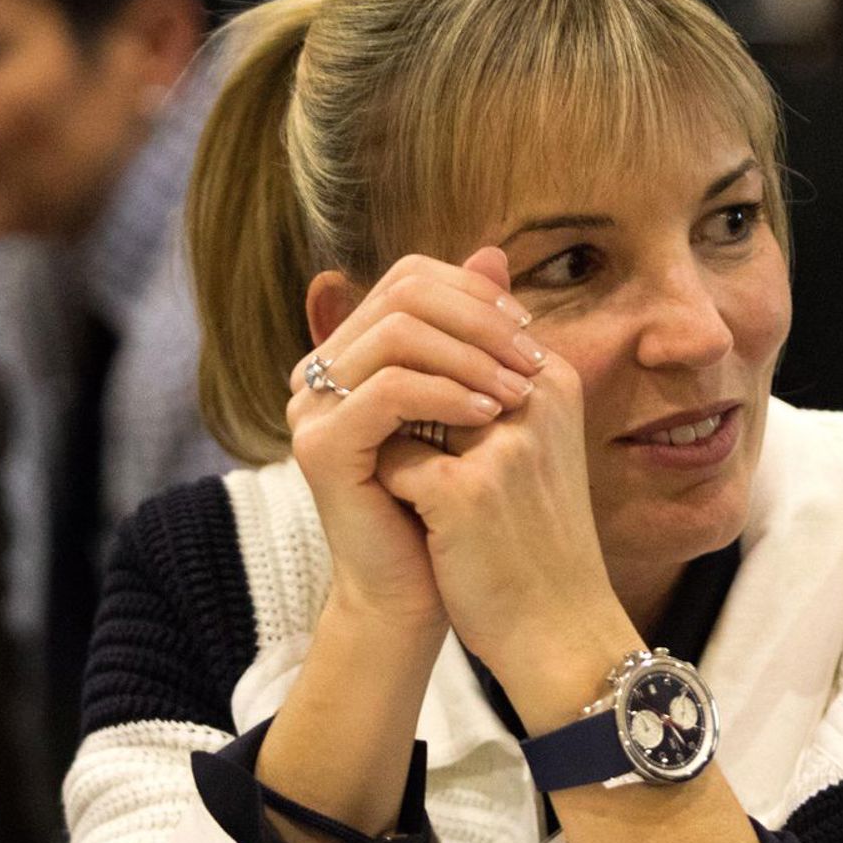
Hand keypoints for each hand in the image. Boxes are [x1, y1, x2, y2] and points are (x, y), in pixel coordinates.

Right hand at [287, 247, 543, 629]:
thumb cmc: (450, 503)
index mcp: (352, 352)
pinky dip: (446, 394)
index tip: (528, 329)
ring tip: (517, 391)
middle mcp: (321, 371)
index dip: (473, 291)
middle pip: (401, 293)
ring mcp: (312, 407)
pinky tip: (488, 416)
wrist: (419, 592)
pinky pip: (387, 390)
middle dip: (479, 318)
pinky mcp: (320, 446)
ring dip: (471, 355)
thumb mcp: (471, 402)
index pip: (410, 279)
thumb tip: (495, 250)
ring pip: (397, 334)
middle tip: (530, 357)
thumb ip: (475, 332)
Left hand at [374, 273, 638, 719]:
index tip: (416, 414)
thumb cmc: (537, 536)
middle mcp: (533, 399)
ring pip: (401, 403)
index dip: (418, 367)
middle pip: (423, 357)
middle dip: (395, 391)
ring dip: (392, 437)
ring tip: (409, 483)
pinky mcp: (466, 491)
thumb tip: (460, 297)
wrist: (559, 628)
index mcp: (552, 380)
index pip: (459, 329)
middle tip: (397, 443)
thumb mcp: (529, 443)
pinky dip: (391, 489)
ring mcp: (501, 443)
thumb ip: (489, 373)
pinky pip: (392, 462)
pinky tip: (417, 523)